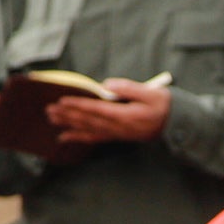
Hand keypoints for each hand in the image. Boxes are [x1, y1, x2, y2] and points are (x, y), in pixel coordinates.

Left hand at [47, 78, 172, 144]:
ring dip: (68, 124)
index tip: (62, 101)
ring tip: (51, 119)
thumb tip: (107, 86)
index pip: (97, 109)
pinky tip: (64, 137)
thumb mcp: (152, 92)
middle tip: (49, 110)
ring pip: (87, 129)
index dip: (78, 105)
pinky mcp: (116, 136)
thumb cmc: (163, 105)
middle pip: (88, 121)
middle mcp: (118, 127)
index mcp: (125, 115)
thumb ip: (129, 88)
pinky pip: (93, 138)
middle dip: (67, 115)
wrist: (174, 124)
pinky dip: (78, 137)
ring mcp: (116, 133)